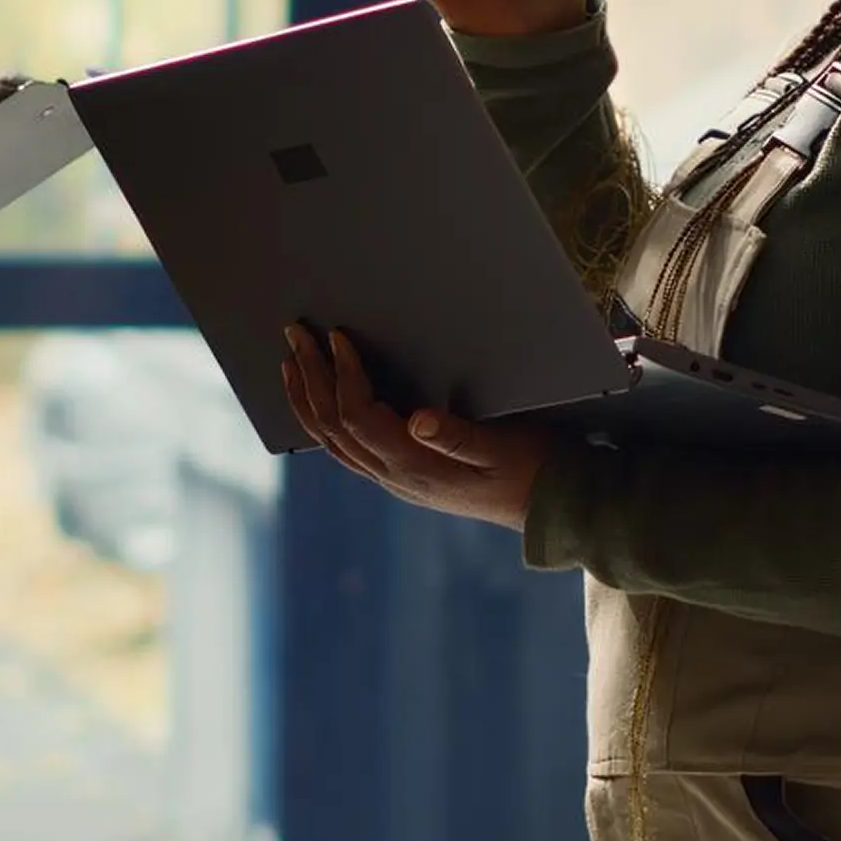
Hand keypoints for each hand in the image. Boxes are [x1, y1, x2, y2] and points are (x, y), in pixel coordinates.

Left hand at [279, 324, 550, 530]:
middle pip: (334, 428)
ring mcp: (396, 480)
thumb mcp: (503, 446)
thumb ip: (459, 436)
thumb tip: (417, 419)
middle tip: (295, 334)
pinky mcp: (403, 477)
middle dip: (311, 378)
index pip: (360, 417)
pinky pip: (346, 449)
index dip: (344, 374)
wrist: (550, 507)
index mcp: (417, 466)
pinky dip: (324, 420)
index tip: (337, 337)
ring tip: (291, 362)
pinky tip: (320, 401)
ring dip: (307, 399)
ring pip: (333, 442)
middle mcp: (396, 477)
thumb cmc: (532, 468)